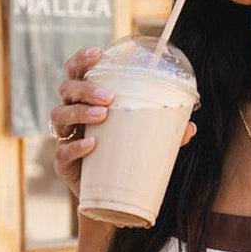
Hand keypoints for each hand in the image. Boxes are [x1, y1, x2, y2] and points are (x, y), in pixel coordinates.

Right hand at [50, 45, 196, 199]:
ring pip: (59, 115)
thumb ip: (164, 133)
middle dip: (86, 88)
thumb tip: (191, 128)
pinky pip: (62, 151)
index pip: (76, 72)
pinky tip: (91, 144)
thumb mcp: (143, 141)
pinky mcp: (62, 163)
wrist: (108, 198)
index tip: (97, 53)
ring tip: (102, 115)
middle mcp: (71, 114)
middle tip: (109, 96)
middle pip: (66, 90)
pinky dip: (75, 146)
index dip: (81, 60)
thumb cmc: (123, 157)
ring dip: (80, 111)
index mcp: (86, 100)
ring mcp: (64, 138)